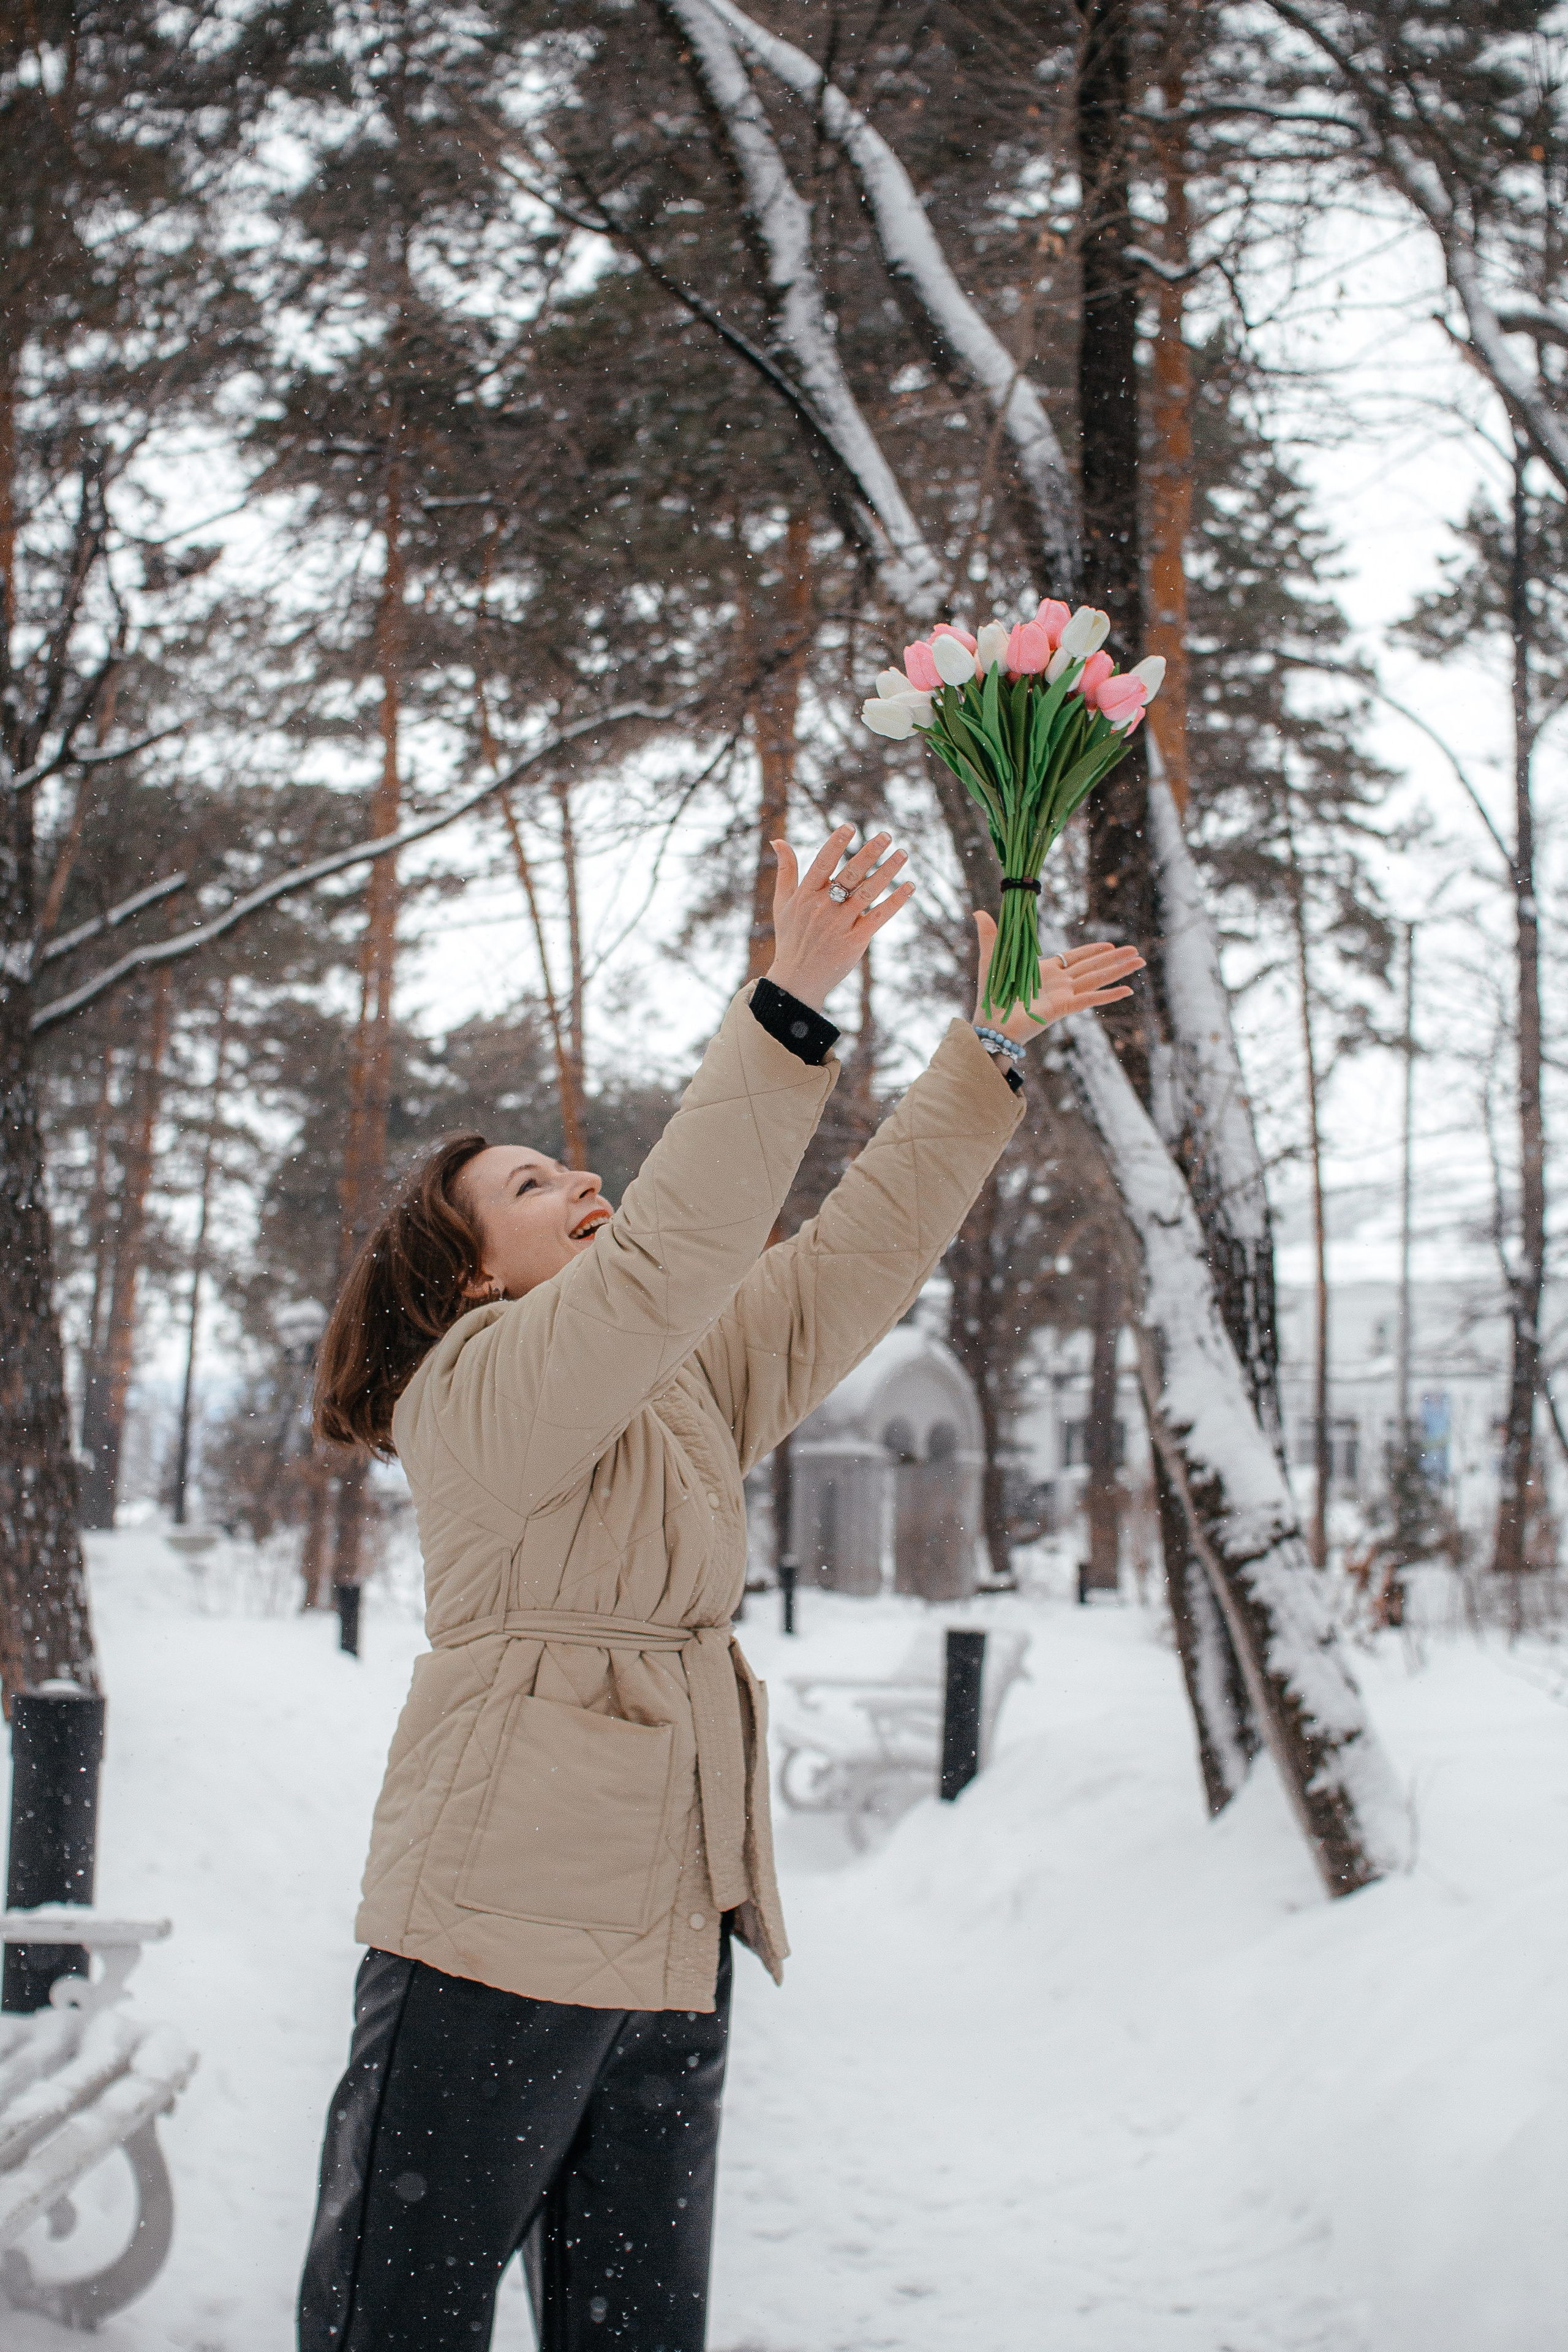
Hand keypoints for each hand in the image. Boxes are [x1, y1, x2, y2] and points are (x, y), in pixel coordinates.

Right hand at [766, 825, 914, 1011]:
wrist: (798, 979)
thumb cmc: (791, 937)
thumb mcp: (783, 903)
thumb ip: (785, 870)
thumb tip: (778, 840)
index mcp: (806, 895)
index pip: (823, 863)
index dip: (836, 843)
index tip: (850, 826)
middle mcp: (823, 907)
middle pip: (850, 874)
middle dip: (869, 852)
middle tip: (887, 834)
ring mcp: (840, 924)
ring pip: (868, 892)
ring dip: (888, 872)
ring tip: (903, 854)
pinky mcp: (855, 940)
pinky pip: (879, 916)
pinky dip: (895, 901)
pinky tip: (909, 887)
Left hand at [972, 914, 1144, 1041]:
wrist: (988, 1025)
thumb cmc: (989, 996)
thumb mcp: (990, 958)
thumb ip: (989, 935)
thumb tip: (978, 911)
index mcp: (1046, 972)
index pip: (1076, 958)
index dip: (1094, 951)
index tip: (1111, 945)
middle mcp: (1059, 983)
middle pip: (1093, 967)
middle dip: (1115, 959)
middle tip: (1137, 951)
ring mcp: (1063, 996)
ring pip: (1097, 979)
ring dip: (1118, 971)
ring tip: (1139, 962)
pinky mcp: (1062, 1008)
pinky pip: (1090, 999)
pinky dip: (1109, 995)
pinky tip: (1127, 990)